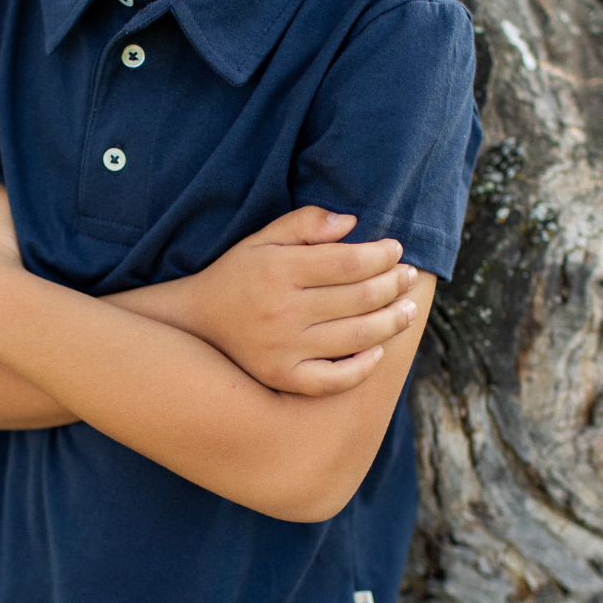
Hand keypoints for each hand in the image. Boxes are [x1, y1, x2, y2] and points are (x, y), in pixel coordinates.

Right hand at [187, 206, 419, 395]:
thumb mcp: (261, 240)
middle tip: (408, 278)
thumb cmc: (237, 275)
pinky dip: (361, 368)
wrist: (194, 323)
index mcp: (279, 270)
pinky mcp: (281, 377)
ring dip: (392, 322)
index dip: (382, 255)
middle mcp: (282, 310)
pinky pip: (332, 380)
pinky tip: (377, 353)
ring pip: (356, 337)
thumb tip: (352, 223)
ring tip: (408, 310)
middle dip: (394, 285)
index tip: (397, 250)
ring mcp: (283, 348)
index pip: (349, 262)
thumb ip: (304, 224)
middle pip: (359, 298)